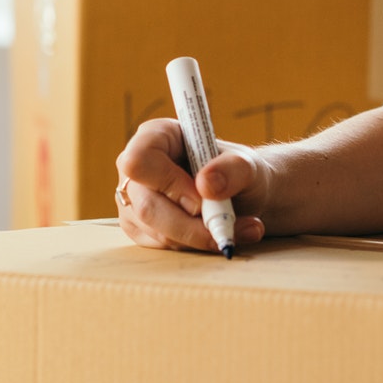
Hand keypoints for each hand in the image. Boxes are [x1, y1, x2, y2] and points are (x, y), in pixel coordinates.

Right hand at [114, 117, 269, 253]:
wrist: (243, 195)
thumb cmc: (238, 171)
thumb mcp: (247, 164)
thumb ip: (233, 169)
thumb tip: (206, 184)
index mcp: (156, 136)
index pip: (139, 161)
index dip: (168, 183)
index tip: (201, 198)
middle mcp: (137, 168)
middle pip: (147, 206)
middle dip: (191, 224)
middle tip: (226, 224)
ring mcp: (134, 200)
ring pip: (157, 232)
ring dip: (200, 237)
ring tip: (237, 227)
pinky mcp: (140, 228)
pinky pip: (163, 246)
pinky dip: (195, 246)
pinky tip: (218, 234)